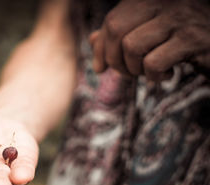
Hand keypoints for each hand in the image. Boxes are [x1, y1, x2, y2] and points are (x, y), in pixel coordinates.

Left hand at [90, 0, 209, 80]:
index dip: (101, 48)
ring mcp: (180, 17)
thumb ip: (120, 34)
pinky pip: (154, 63)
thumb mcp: (148, 34)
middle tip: (129, 72)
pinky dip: (155, 77)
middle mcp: (164, 1)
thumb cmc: (182, 41)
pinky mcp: (192, 39)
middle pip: (116, 30)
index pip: (111, 21)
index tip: (101, 67)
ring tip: (149, 72)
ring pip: (132, 46)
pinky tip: (168, 75)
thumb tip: (91, 40)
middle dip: (115, 60)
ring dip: (135, 69)